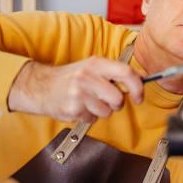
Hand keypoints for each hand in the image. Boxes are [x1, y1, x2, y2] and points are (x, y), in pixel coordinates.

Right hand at [8, 57, 143, 123]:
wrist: (40, 86)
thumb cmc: (71, 77)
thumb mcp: (92, 67)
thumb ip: (115, 72)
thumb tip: (142, 77)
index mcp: (96, 64)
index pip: (126, 72)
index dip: (137, 86)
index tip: (138, 97)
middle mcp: (87, 77)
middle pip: (118, 98)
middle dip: (116, 104)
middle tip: (108, 101)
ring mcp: (79, 94)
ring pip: (106, 112)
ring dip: (101, 111)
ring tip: (88, 102)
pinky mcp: (72, 109)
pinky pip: (91, 119)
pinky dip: (88, 116)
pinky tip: (79, 107)